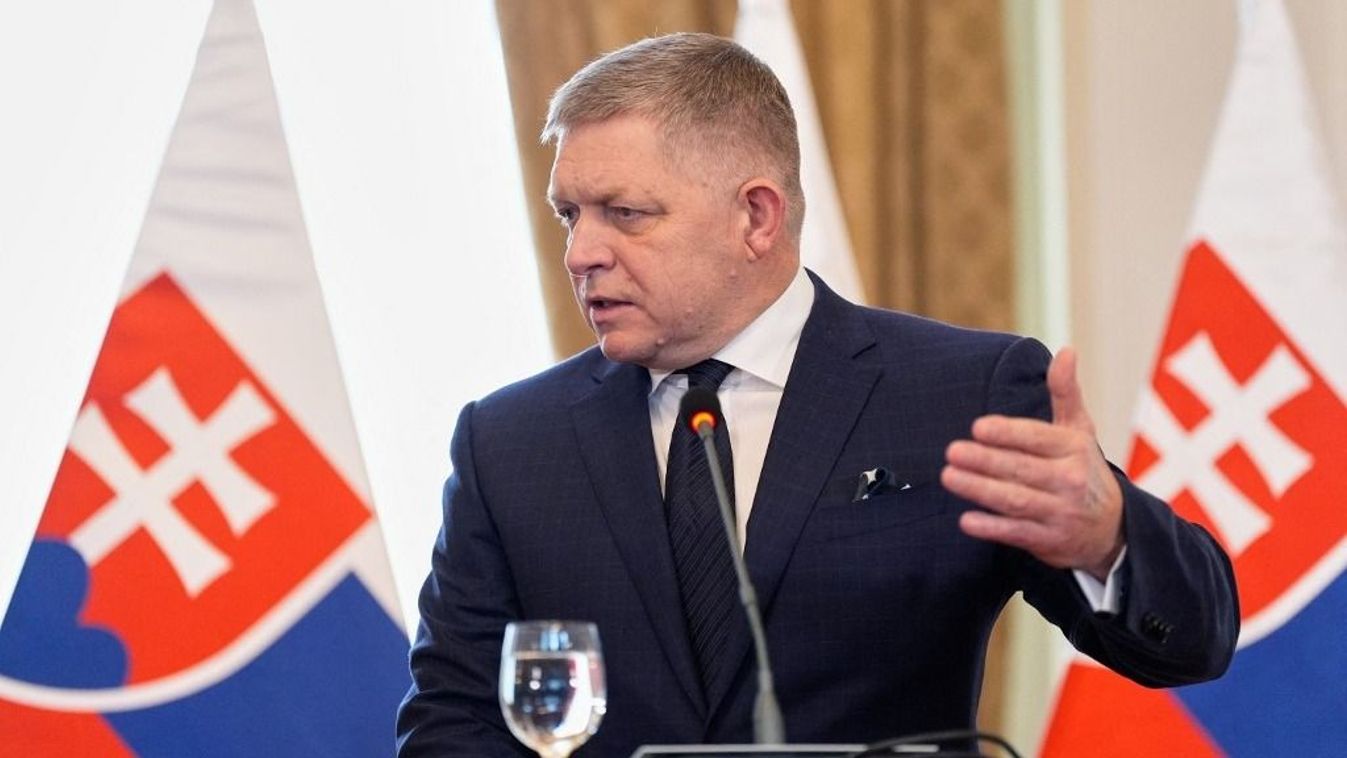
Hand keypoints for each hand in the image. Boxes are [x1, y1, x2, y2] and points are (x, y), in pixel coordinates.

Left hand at [941, 347, 1123, 579]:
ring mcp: (1061, 512)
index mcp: (1073, 448)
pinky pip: (1017, 533)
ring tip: (949, 476)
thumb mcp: (1079, 429)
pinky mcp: (1049, 540)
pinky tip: (966, 519)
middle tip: (952, 451)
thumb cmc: (1082, 467)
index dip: (1008, 433)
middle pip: (1021, 469)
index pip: (1037, 438)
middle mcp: (1070, 480)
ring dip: (980, 489)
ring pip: (1015, 500)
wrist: (1111, 528)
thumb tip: (1066, 350)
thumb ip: (1065, 392)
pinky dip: (992, 527)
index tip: (978, 427)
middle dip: (985, 461)